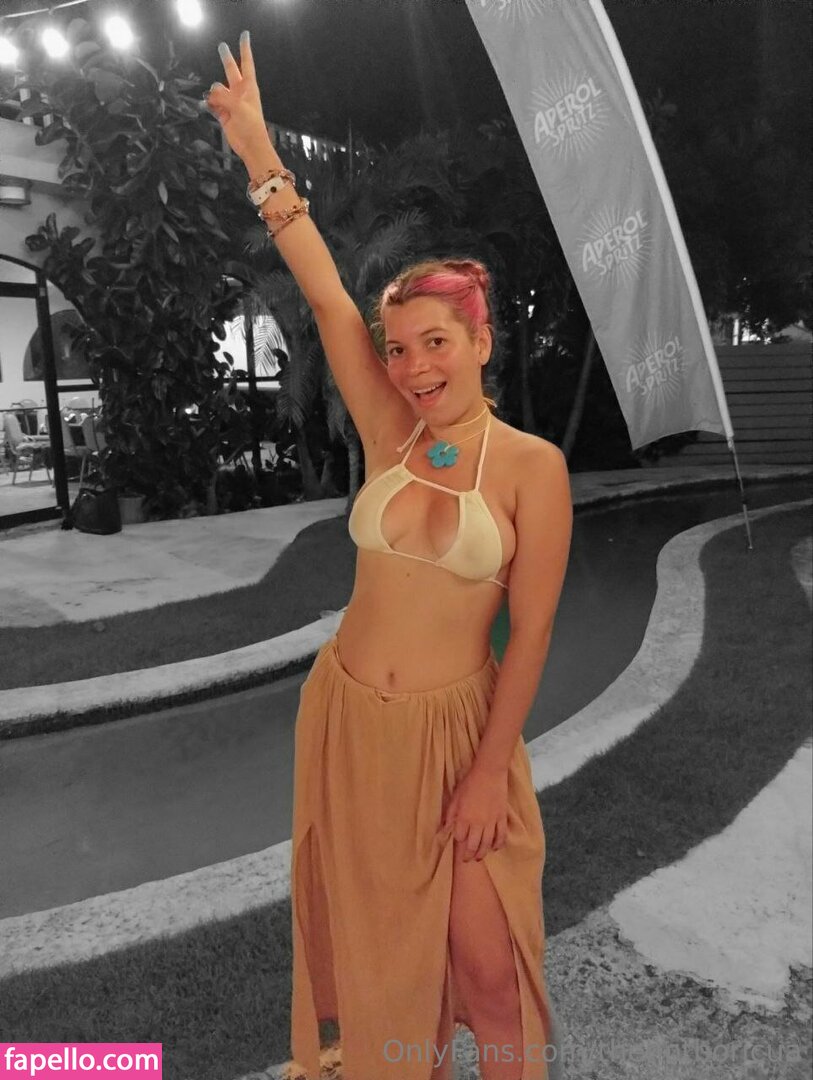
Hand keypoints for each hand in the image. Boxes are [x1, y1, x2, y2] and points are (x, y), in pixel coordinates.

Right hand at [206, 32, 269, 160]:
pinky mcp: (223, 114)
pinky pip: (212, 104)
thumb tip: (210, 94)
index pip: (246, 63)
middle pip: (230, 70)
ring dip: (214, 94)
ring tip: (216, 102)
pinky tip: (206, 105)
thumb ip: (223, 96)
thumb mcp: (238, 106)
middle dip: (226, 58)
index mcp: (249, 87)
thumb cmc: (251, 125)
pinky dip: (208, 104)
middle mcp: (239, 92)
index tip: (244, 35)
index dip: (244, 49)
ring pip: (217, 89)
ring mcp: (231, 102)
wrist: (250, 146)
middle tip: (222, 46)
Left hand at [437, 763, 508, 860]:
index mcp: (464, 818)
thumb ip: (450, 814)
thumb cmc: (470, 783)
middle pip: (473, 845)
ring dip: (482, 854)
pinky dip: (498, 844)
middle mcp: (477, 823)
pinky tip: (495, 848)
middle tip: (467, 860)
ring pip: (487, 844)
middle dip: (469, 855)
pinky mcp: (502, 818)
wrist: (489, 773)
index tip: (458, 840)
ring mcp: (491, 822)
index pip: (459, 837)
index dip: (458, 840)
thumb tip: (443, 829)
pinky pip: (501, 836)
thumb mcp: (455, 797)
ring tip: (479, 858)